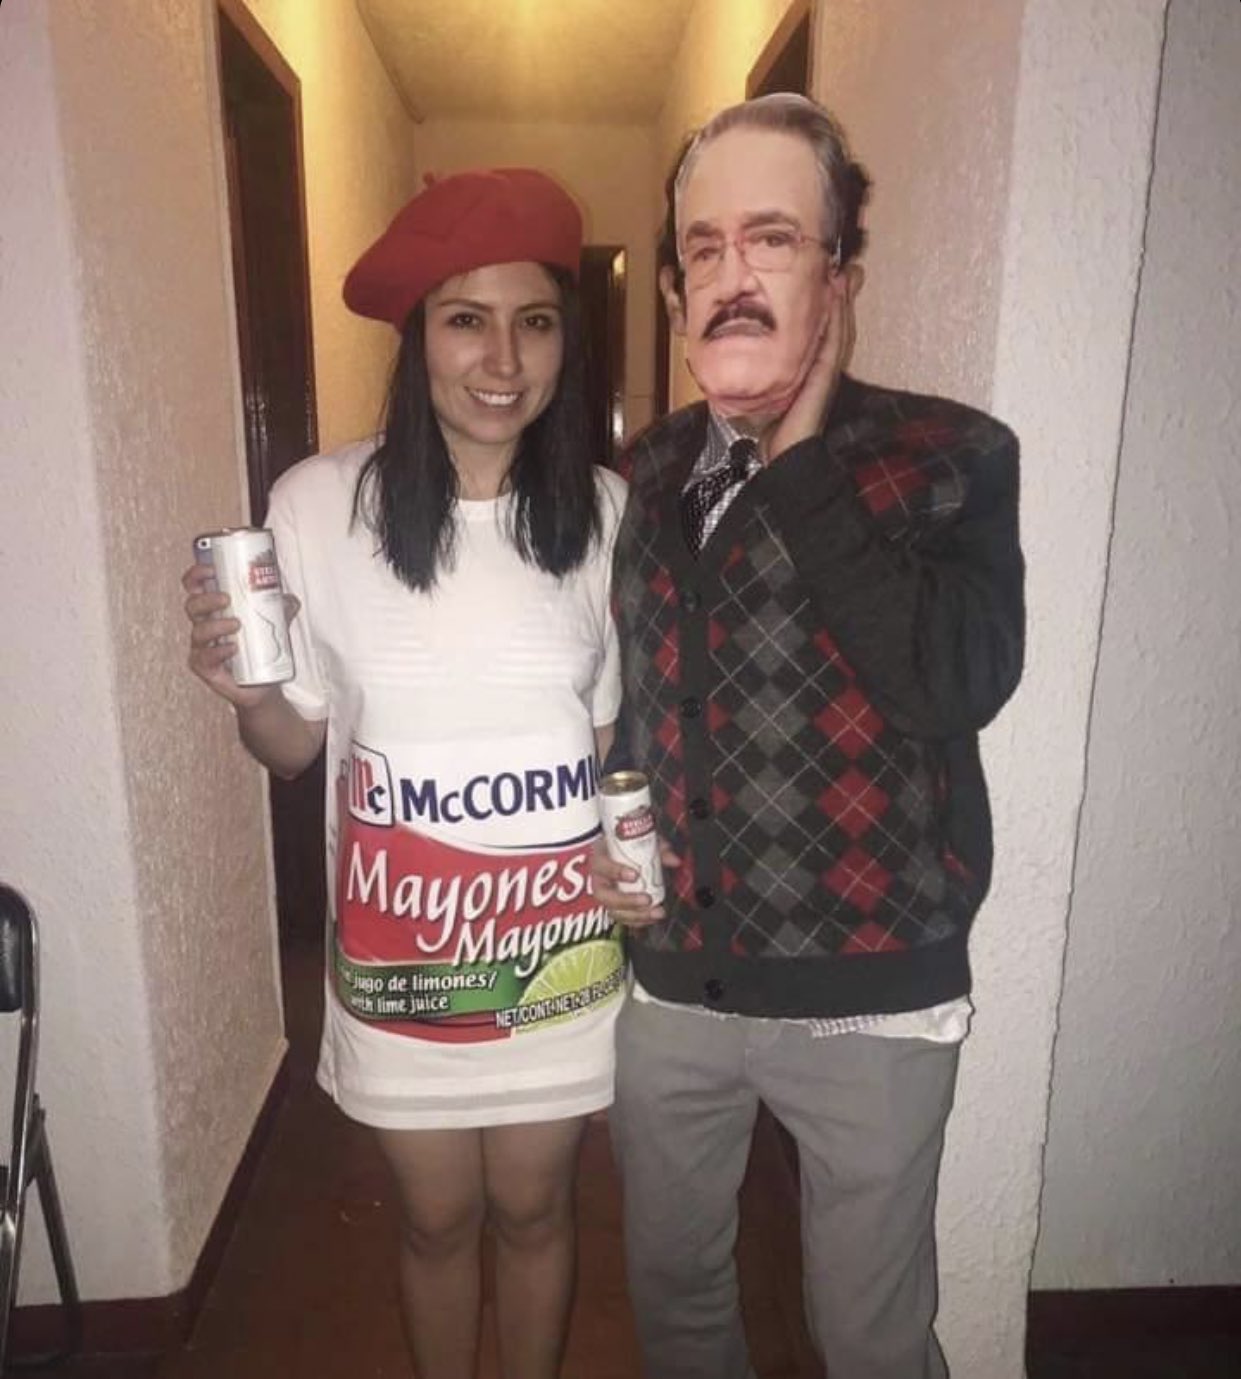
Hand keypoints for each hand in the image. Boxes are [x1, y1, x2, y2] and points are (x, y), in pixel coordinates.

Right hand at [182, 562, 296, 710]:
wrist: (263, 684)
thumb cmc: (261, 648)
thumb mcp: (275, 623)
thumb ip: (282, 608)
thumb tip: (290, 598)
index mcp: (214, 609)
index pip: (195, 587)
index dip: (196, 575)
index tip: (210, 570)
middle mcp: (204, 626)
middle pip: (192, 606)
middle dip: (206, 599)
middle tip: (227, 599)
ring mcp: (202, 647)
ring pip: (198, 632)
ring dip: (215, 625)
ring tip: (236, 625)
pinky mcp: (205, 668)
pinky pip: (205, 658)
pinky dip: (218, 651)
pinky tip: (233, 648)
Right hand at [589, 836, 680, 928]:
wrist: (624, 852)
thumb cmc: (630, 845)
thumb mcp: (644, 840)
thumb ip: (659, 848)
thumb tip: (674, 861)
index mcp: (600, 857)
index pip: (600, 865)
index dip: (615, 871)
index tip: (635, 875)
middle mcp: (598, 878)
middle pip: (603, 895)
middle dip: (626, 900)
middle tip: (647, 900)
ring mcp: (605, 895)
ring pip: (613, 911)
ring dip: (636, 915)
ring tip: (656, 912)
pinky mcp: (614, 907)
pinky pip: (621, 918)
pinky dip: (638, 921)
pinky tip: (653, 918)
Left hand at [763, 262, 862, 463]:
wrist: (783, 455)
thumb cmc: (770, 428)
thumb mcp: (762, 389)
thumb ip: (758, 370)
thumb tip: (736, 347)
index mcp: (810, 368)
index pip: (823, 329)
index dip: (829, 304)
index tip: (830, 277)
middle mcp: (822, 367)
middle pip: (837, 324)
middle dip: (842, 296)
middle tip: (849, 267)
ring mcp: (826, 372)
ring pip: (839, 329)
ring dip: (843, 301)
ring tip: (846, 275)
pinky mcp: (824, 377)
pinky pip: (833, 344)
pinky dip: (836, 321)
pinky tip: (836, 302)